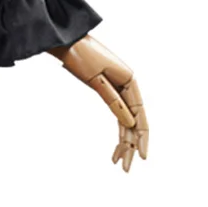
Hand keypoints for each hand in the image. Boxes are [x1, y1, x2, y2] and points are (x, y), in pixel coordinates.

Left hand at [49, 34, 148, 171]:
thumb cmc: (79, 54)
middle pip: (134, 122)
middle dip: (131, 145)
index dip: (142, 137)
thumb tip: (130, 124)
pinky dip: (117, 130)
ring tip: (117, 162)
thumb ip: (113, 100)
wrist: (65, 39)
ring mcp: (118, 88)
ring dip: (123, 141)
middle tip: (125, 168)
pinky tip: (115, 146)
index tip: (143, 157)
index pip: (140, 115)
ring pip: (125, 121)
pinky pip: (116, 114)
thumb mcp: (95, 79)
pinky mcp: (106, 89)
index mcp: (129, 80)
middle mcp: (127, 85)